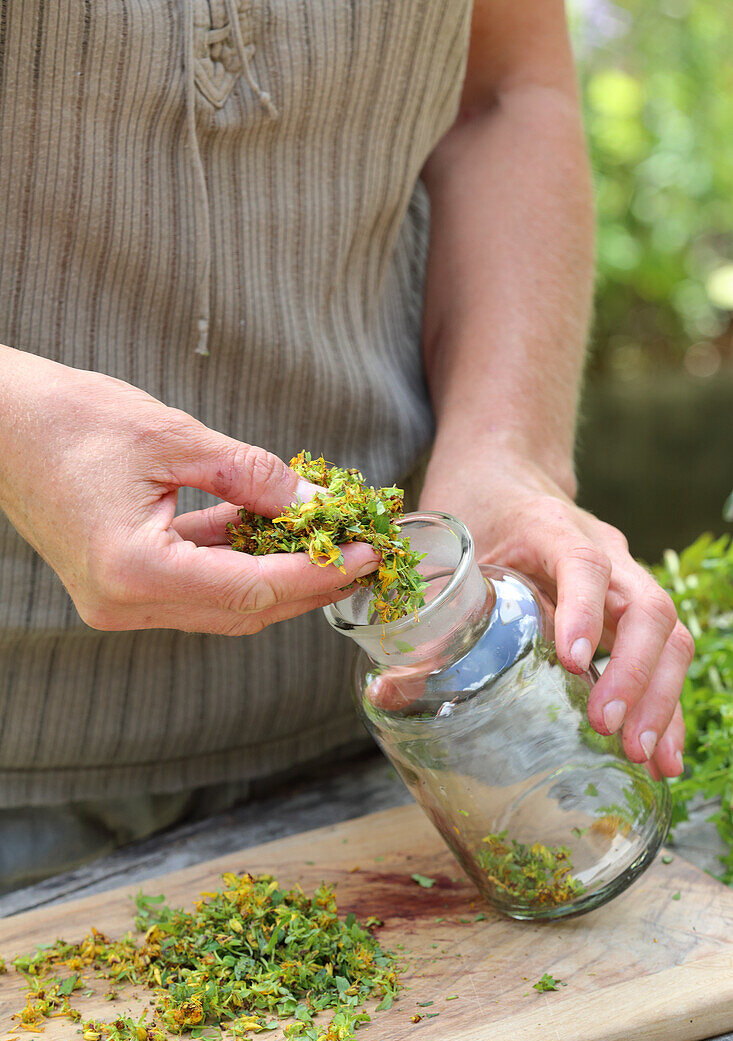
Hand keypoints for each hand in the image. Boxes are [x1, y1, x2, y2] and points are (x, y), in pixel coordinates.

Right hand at [0, 347, 377, 633]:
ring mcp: (119, 603)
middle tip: (360, 553)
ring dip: (277, 576)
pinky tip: (274, 533)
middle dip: (308, 584)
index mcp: (134, 571)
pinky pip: (196, 585)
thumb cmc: (70, 419)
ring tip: (328, 543)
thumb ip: (252, 476)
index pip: (253, 590)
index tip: (366, 552)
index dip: (318, 573)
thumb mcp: (174, 437)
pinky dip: (238, 563)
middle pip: (243, 611)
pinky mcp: (120, 587)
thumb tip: (314, 506)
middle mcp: (125, 604)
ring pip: (223, 605)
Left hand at [419, 455, 692, 778]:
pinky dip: (665, 704)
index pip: (584, 563)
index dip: (584, 611)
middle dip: (636, 673)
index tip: (573, 662)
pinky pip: (664, 653)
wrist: (507, 470)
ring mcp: (625, 577)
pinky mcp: (629, 607)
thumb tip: (390, 695)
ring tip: (643, 756)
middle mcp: (605, 550)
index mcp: (550, 527)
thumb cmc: (474, 505)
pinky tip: (662, 755)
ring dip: (660, 697)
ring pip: (668, 632)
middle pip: (648, 606)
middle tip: (608, 726)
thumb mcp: (445, 548)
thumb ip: (425, 614)